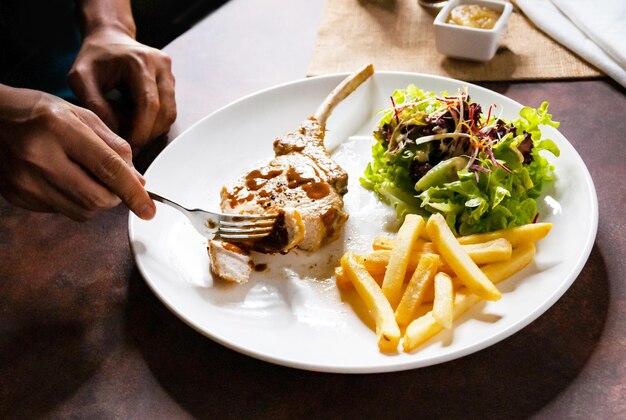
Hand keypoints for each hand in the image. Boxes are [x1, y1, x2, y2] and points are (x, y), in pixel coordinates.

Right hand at [0, 86, 155, 220]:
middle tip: (114, 183)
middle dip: (115, 196)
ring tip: (85, 176)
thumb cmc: (37, 112)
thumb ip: (113, 146)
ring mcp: (26, 181)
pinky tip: (63, 179)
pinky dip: (74, 201)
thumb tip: (138, 180)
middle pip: (97, 198)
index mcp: (60, 129)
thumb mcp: (80, 115)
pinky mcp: (18, 196)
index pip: (109, 168)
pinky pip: (62, 211)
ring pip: (82, 211)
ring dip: (96, 200)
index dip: (134, 192)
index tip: (148, 210)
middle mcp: (40, 157)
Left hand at [68, 28, 176, 147]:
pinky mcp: (171, 82)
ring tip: (131, 132)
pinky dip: (154, 123)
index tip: (128, 145)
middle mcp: (161, 66)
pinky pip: (169, 111)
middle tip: (129, 145)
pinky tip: (136, 122)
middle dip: (148, 133)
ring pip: (170, 114)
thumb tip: (114, 133)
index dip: (141, 130)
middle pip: (165, 112)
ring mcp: (169, 74)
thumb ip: (94, 105)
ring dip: (152, 130)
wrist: (110, 38)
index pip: (149, 104)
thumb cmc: (94, 57)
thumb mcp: (80, 78)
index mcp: (140, 61)